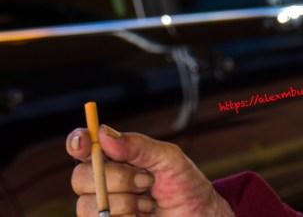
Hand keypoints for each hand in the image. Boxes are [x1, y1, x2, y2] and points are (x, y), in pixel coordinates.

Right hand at [67, 126, 233, 216]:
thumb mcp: (169, 160)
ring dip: (125, 203)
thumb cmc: (184, 186)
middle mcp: (100, 181)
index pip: (82, 146)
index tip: (86, 144)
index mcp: (114, 157)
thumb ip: (139, 146)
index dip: (77, 142)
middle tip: (146, 181)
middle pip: (80, 176)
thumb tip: (104, 133)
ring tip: (149, 203)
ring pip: (86, 205)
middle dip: (117, 178)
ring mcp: (99, 208)